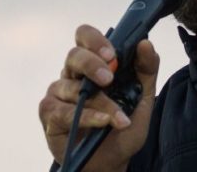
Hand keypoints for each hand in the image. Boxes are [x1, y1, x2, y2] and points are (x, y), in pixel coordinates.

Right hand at [39, 24, 160, 170]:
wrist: (112, 161)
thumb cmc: (123, 125)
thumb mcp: (143, 97)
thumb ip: (146, 69)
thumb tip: (146, 43)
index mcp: (93, 63)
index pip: (85, 37)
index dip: (95, 40)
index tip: (112, 53)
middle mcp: (72, 74)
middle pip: (74, 55)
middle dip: (93, 64)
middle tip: (110, 78)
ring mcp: (58, 93)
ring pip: (72, 87)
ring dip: (100, 103)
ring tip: (119, 118)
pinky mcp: (49, 114)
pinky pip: (63, 111)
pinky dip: (86, 117)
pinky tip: (102, 123)